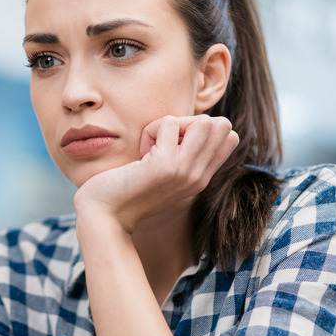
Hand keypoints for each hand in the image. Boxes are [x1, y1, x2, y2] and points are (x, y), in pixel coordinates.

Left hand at [74, 115, 238, 233]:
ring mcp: (185, 171)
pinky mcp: (165, 165)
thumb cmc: (127, 189)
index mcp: (201, 179)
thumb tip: (194, 123)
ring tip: (153, 145)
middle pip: (222, 126)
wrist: (106, 214)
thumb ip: (182, 155)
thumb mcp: (164, 173)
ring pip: (203, 121)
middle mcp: (199, 177)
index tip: (174, 144)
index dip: (202, 129)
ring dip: (172, 124)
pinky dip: (150, 129)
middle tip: (163, 142)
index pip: (230, 138)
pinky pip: (168, 122)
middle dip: (190, 122)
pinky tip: (140, 153)